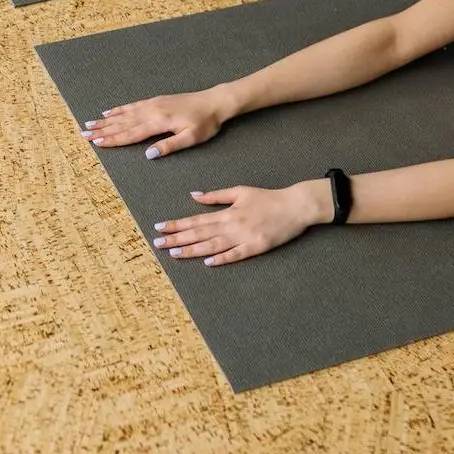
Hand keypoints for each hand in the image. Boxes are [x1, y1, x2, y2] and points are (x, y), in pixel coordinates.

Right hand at [80, 89, 228, 157]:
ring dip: (107, 119)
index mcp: (159, 122)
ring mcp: (152, 104)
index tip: (97, 142)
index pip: (131, 133)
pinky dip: (119, 109)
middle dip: (103, 129)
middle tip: (84, 133)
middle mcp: (151, 111)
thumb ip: (169, 146)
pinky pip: (133, 105)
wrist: (214, 101)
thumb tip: (148, 154)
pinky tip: (111, 111)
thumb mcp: (191, 138)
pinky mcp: (156, 100)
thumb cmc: (206, 123)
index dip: (113, 139)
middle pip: (123, 122)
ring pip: (125, 113)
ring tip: (91, 122)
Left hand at [153, 183, 325, 265]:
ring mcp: (244, 237)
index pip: (196, 220)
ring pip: (213, 245)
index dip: (176, 224)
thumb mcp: (240, 191)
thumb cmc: (267, 198)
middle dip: (177, 238)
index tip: (160, 227)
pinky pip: (236, 255)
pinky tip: (207, 262)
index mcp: (227, 212)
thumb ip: (216, 196)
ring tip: (174, 253)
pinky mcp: (257, 247)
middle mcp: (232, 224)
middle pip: (200, 233)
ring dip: (192, 250)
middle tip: (157, 244)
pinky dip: (222, 258)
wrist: (295, 206)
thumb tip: (194, 195)